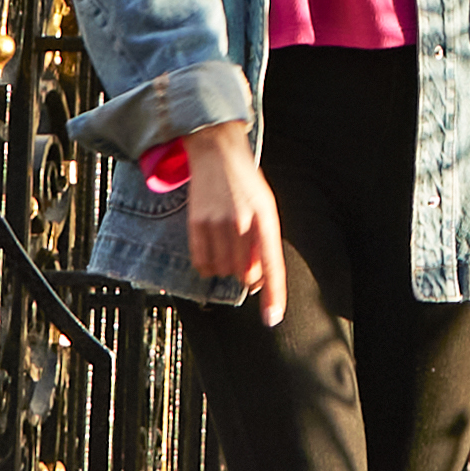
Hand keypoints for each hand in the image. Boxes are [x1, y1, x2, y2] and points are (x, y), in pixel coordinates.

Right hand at [178, 120, 287, 321]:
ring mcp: (217, 224)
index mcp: (266, 218)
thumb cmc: (245, 184)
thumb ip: (265, 242)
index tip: (272, 318)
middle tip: (244, 252)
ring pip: (223, 271)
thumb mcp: (266, 208)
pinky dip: (208, 265)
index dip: (274, 295)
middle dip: (247, 273)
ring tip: (228, 243)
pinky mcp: (196, 224)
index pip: (272, 265)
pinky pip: (202, 264)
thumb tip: (259, 281)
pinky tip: (213, 246)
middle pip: (245, 275)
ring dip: (227, 267)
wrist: (217, 152)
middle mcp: (242, 223)